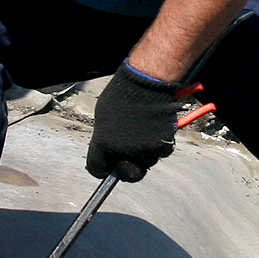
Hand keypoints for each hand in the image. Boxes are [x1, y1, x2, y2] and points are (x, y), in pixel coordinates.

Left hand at [86, 65, 182, 182]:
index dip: (103, 170)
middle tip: (131, 159)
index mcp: (103, 143)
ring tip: (144, 131)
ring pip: (146, 163)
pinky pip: (161, 153)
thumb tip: (107, 151)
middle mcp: (122, 151)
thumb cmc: (123, 94)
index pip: (97, 169)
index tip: (108, 168)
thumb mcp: (103, 116)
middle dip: (128, 170)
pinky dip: (160, 145)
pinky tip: (156, 129)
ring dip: (146, 154)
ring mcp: (144, 150)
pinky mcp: (162, 145)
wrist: (147, 82)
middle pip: (126, 175)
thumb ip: (104, 138)